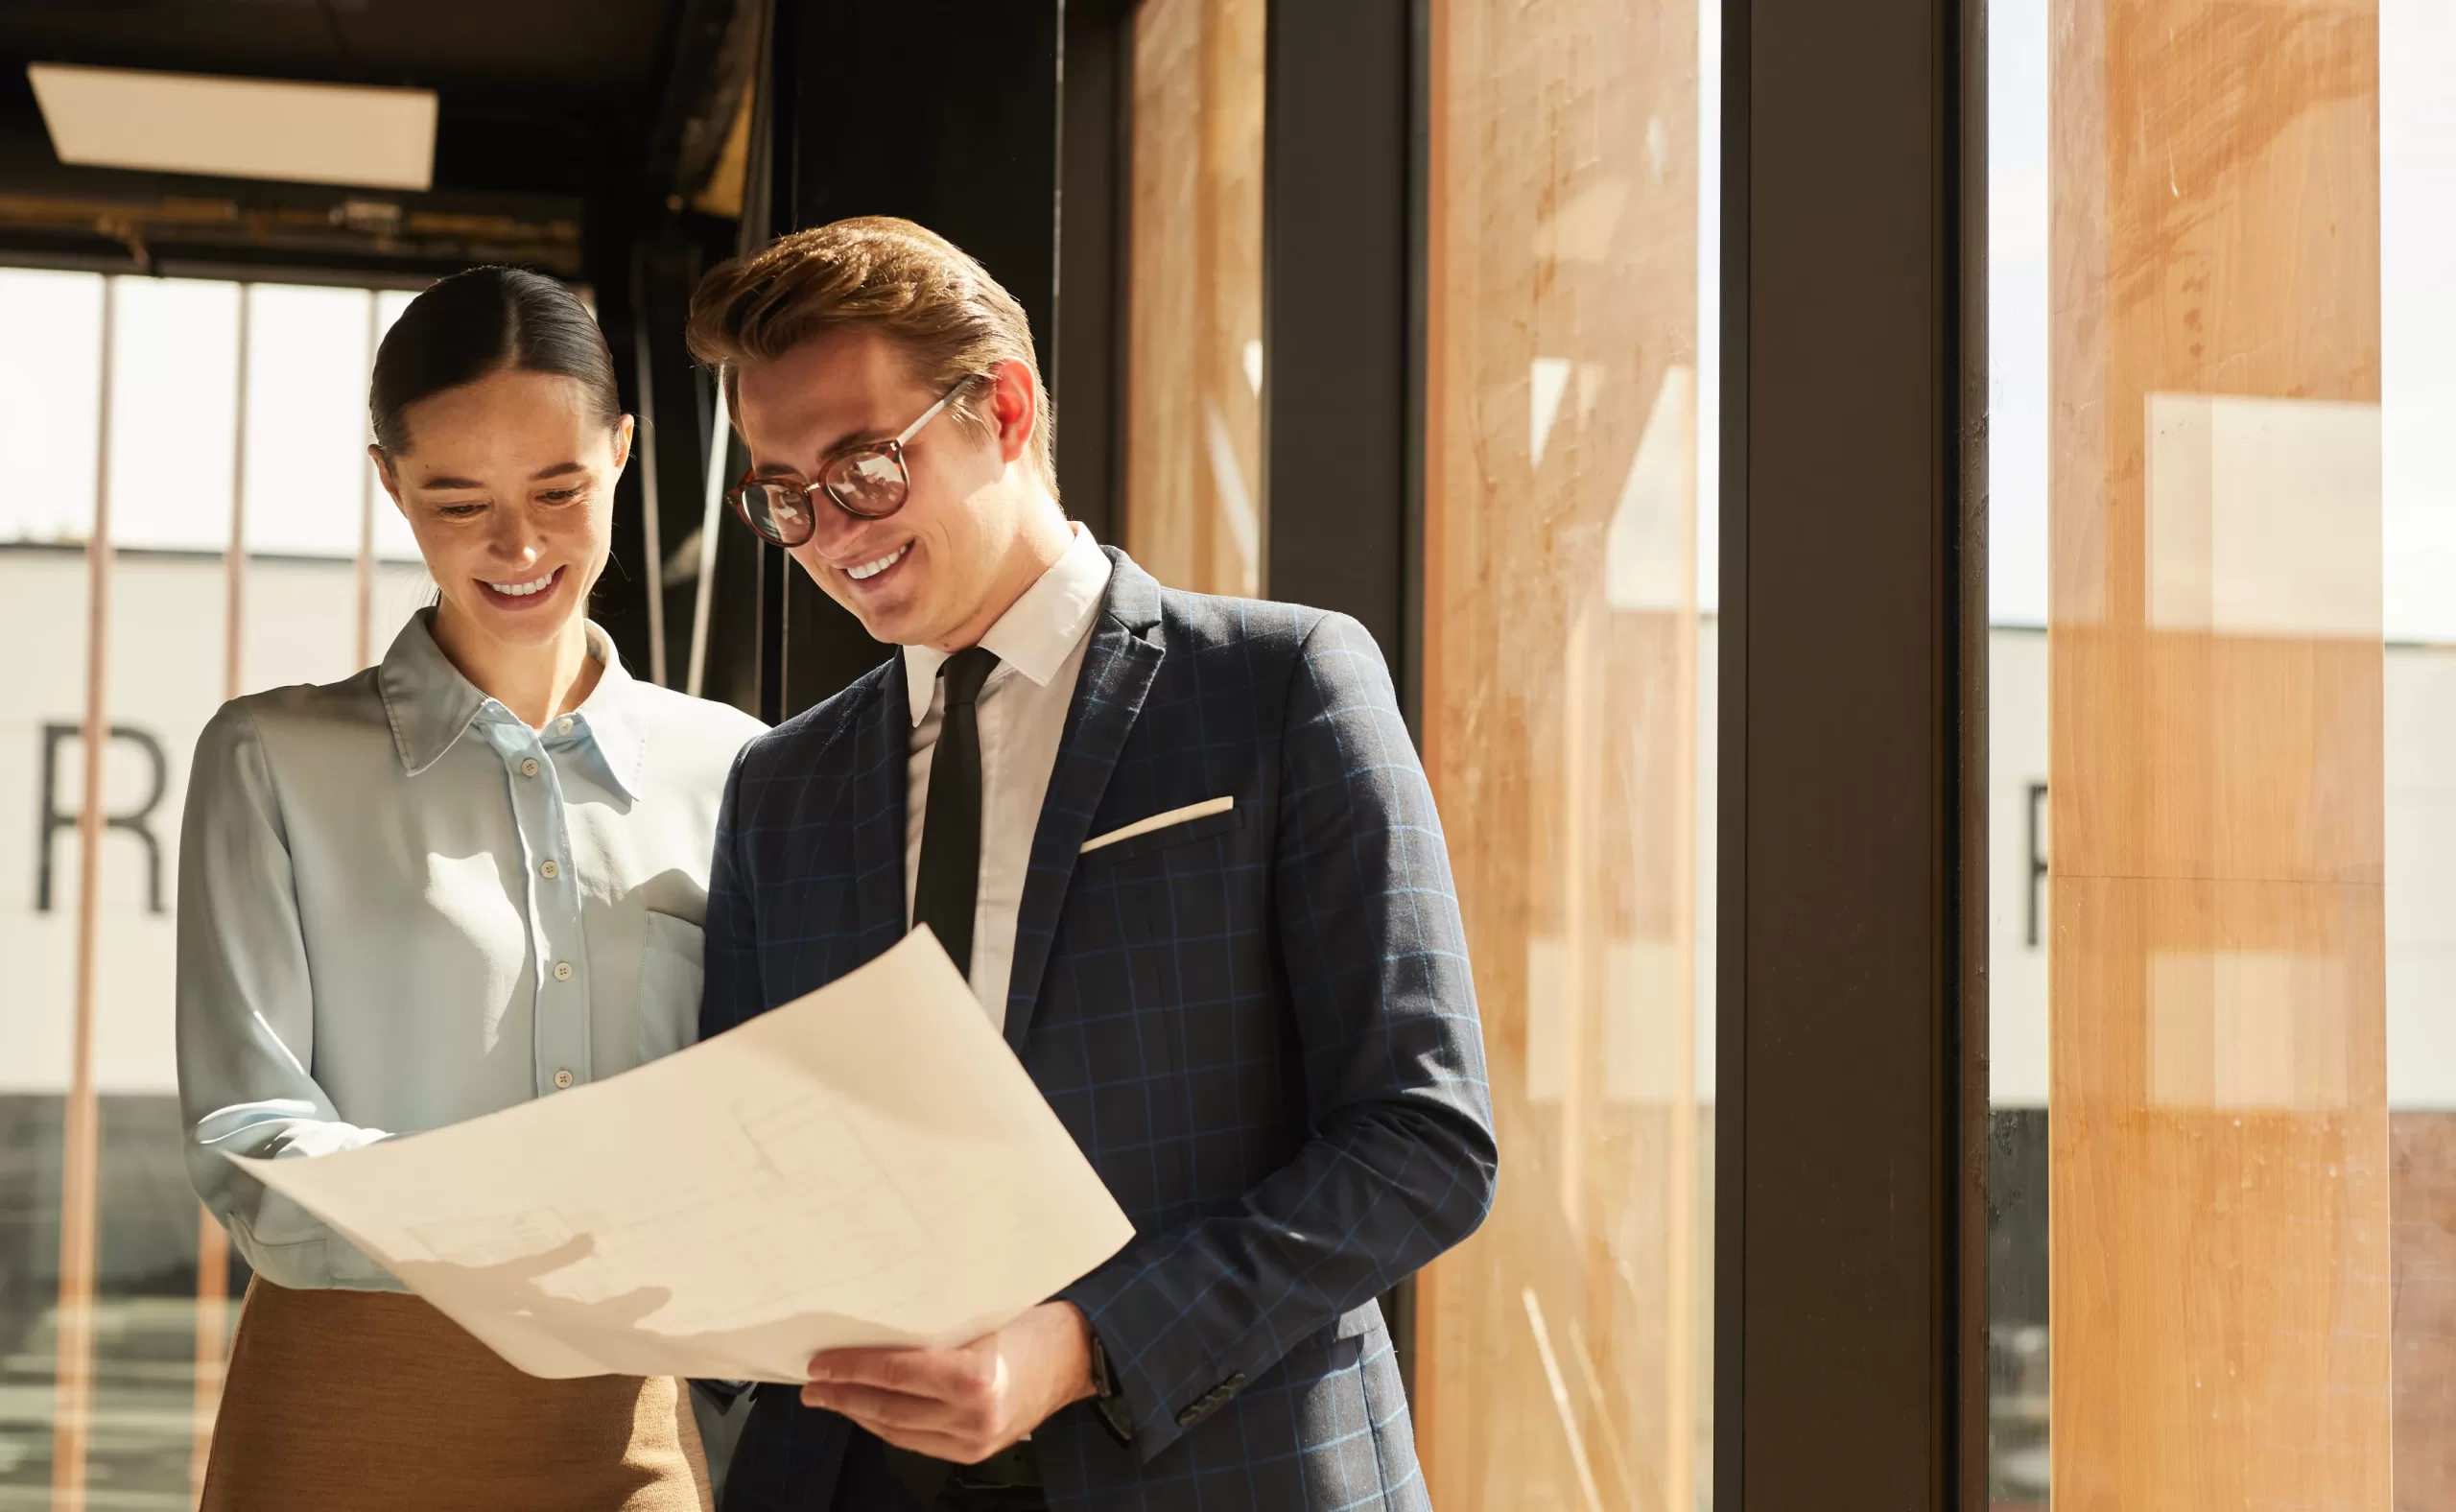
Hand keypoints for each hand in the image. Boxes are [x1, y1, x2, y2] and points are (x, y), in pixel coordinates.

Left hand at [801, 1301, 1097, 1463]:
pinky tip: (869, 1413)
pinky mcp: (977, 1451)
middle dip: (843, 1396)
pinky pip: (918, 1443)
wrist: (1082, 1354)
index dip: (850, 1368)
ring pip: (898, 1431)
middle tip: (812, 1384)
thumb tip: (872, 1325)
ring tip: (831, 1399)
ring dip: (859, 1414)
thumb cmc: (1036, 1322)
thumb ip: (933, 1325)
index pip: (894, 1373)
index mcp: (974, 1375)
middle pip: (888, 1408)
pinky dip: (888, 1427)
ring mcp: (975, 1439)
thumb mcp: (982, 1312)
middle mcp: (973, 1414)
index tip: (820, 1362)